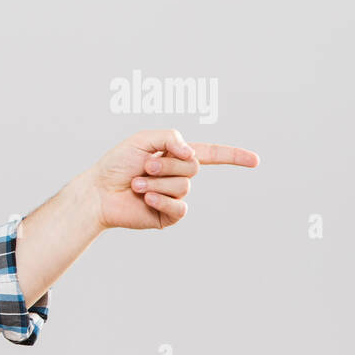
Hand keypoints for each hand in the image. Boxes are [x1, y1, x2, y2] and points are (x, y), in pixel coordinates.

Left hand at [84, 129, 259, 230]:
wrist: (98, 191)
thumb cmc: (116, 165)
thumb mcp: (143, 140)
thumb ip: (171, 138)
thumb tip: (193, 155)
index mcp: (176, 156)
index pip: (212, 154)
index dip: (234, 157)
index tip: (255, 161)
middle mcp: (179, 176)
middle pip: (194, 166)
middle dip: (167, 164)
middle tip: (143, 168)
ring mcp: (174, 197)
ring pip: (184, 186)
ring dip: (157, 182)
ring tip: (136, 184)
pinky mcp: (168, 216)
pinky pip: (180, 208)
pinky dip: (161, 200)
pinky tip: (145, 198)